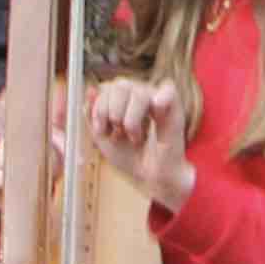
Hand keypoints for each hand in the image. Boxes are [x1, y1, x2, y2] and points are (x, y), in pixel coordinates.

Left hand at [85, 74, 194, 209]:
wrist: (150, 178)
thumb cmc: (130, 157)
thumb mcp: (101, 137)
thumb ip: (92, 114)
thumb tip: (90, 90)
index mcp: (123, 99)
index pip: (107, 87)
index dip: (100, 107)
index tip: (100, 130)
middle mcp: (139, 95)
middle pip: (120, 85)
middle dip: (112, 111)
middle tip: (118, 133)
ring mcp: (157, 100)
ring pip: (139, 92)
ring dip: (131, 119)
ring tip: (135, 137)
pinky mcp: (174, 108)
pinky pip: (168, 90)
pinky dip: (161, 97)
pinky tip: (156, 111)